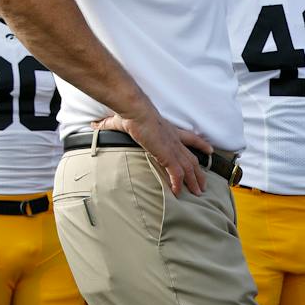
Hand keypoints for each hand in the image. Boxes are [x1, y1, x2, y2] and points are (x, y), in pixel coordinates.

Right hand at [93, 109, 209, 197]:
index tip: (209, 151)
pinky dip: (178, 184)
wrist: (136, 110)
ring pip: (188, 168)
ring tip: (197, 193)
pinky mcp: (167, 155)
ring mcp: (172, 148)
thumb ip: (108, 125)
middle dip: (199, 173)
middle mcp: (175, 140)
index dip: (200, 145)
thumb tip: (94, 126)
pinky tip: (178, 193)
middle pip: (192, 159)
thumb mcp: (121, 121)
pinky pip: (177, 173)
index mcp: (169, 131)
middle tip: (203, 184)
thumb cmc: (130, 113)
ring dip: (193, 182)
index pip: (190, 138)